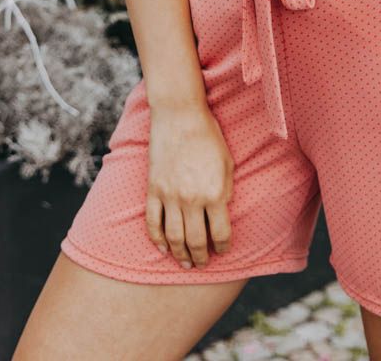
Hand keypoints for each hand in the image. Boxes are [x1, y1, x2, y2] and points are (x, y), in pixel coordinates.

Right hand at [145, 102, 234, 268]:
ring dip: (180, 255)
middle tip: (202, 264)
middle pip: (196, 241)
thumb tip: (222, 214)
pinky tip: (164, 249)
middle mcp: (192, 199)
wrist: (179, 115)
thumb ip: (225, 191)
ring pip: (174, 237)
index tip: (223, 250)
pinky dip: (157, 240)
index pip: (221, 233)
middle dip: (201, 257)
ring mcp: (169, 195)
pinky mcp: (153, 189)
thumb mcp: (227, 163)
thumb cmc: (209, 136)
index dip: (224, 247)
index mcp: (214, 193)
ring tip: (185, 263)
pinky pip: (153, 222)